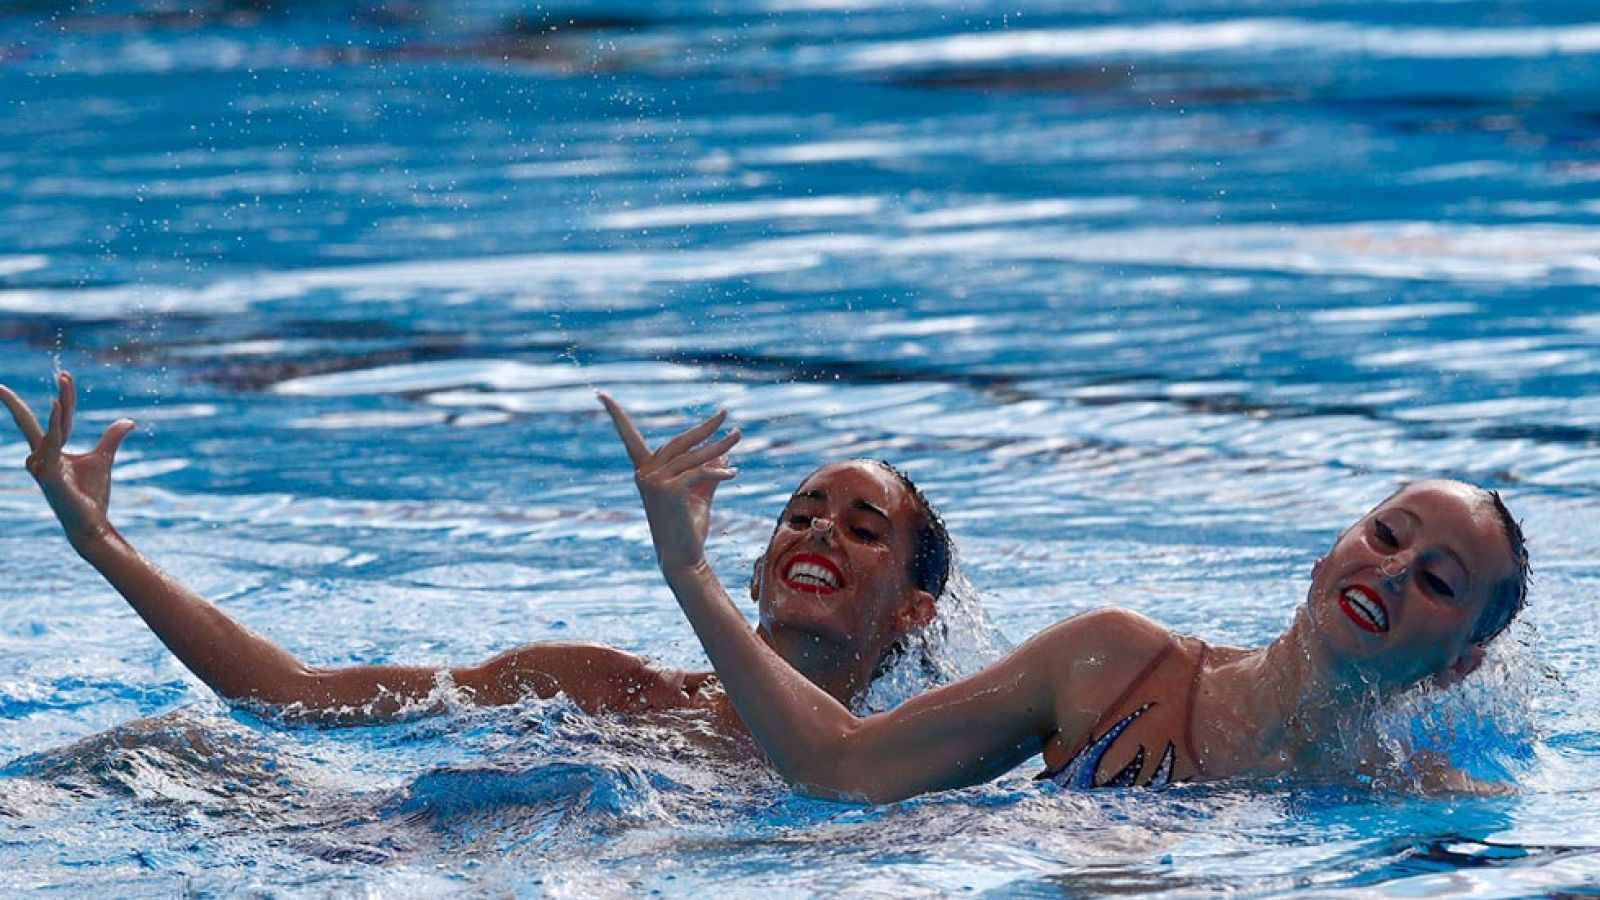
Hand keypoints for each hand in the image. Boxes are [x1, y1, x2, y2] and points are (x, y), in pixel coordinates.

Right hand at [0, 371, 135, 545]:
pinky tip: (57, 411)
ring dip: (56, 414)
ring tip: (63, 389)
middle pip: (28, 425)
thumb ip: (111, 438)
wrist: (92, 523)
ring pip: (46, 436)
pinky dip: (54, 431)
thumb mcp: (103, 459)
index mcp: (51, 451)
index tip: (65, 374)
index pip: (56, 419)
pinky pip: (50, 450)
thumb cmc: (91, 494)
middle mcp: (41, 458)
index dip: (63, 397)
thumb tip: (128, 420)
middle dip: (14, 404)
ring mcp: (43, 469)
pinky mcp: (51, 479)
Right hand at [600, 394, 739, 575]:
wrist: (685, 557)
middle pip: (678, 441)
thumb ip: (707, 470)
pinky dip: (718, 470)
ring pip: (693, 457)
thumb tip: (723, 448)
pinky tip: (733, 472)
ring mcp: (654, 481)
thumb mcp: (699, 493)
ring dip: (719, 446)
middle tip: (725, 414)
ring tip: (738, 435)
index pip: (628, 437)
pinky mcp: (669, 490)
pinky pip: (699, 472)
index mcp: (645, 472)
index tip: (602, 395)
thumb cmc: (688, 527)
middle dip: (704, 428)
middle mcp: (644, 474)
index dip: (616, 416)